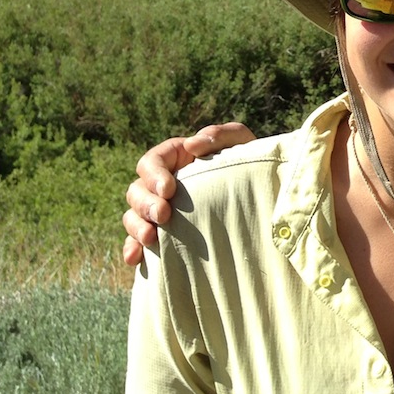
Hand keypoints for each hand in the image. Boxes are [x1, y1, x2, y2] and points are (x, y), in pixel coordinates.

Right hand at [122, 123, 255, 265]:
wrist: (260, 192)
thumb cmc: (249, 162)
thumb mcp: (241, 142)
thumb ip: (220, 135)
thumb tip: (191, 144)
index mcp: (174, 158)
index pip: (151, 162)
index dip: (154, 175)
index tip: (169, 189)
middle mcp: (161, 184)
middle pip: (137, 191)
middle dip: (146, 204)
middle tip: (163, 215)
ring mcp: (159, 209)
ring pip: (133, 216)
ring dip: (137, 227)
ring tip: (151, 238)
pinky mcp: (162, 233)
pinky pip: (138, 242)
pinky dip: (133, 249)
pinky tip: (135, 258)